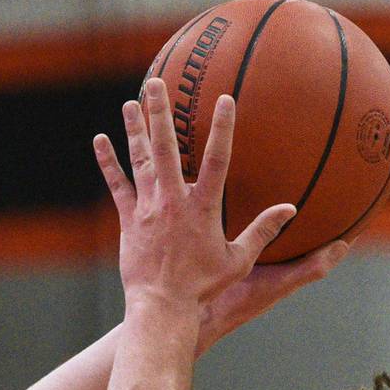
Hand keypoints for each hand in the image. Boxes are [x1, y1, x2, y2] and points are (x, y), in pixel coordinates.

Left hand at [94, 78, 346, 336]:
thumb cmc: (203, 288)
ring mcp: (148, 208)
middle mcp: (173, 201)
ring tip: (129, 103)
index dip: (221, 128)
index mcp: (202, 208)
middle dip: (160, 113)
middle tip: (157, 83)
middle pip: (166, 148)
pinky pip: (118, 186)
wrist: (162, 306)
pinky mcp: (130, 220)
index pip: (216, 160)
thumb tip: (289, 210)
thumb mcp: (239, 261)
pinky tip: (100, 141)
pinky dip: (109, 163)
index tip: (224, 99)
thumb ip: (262, 231)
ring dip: (134, 129)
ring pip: (140, 160)